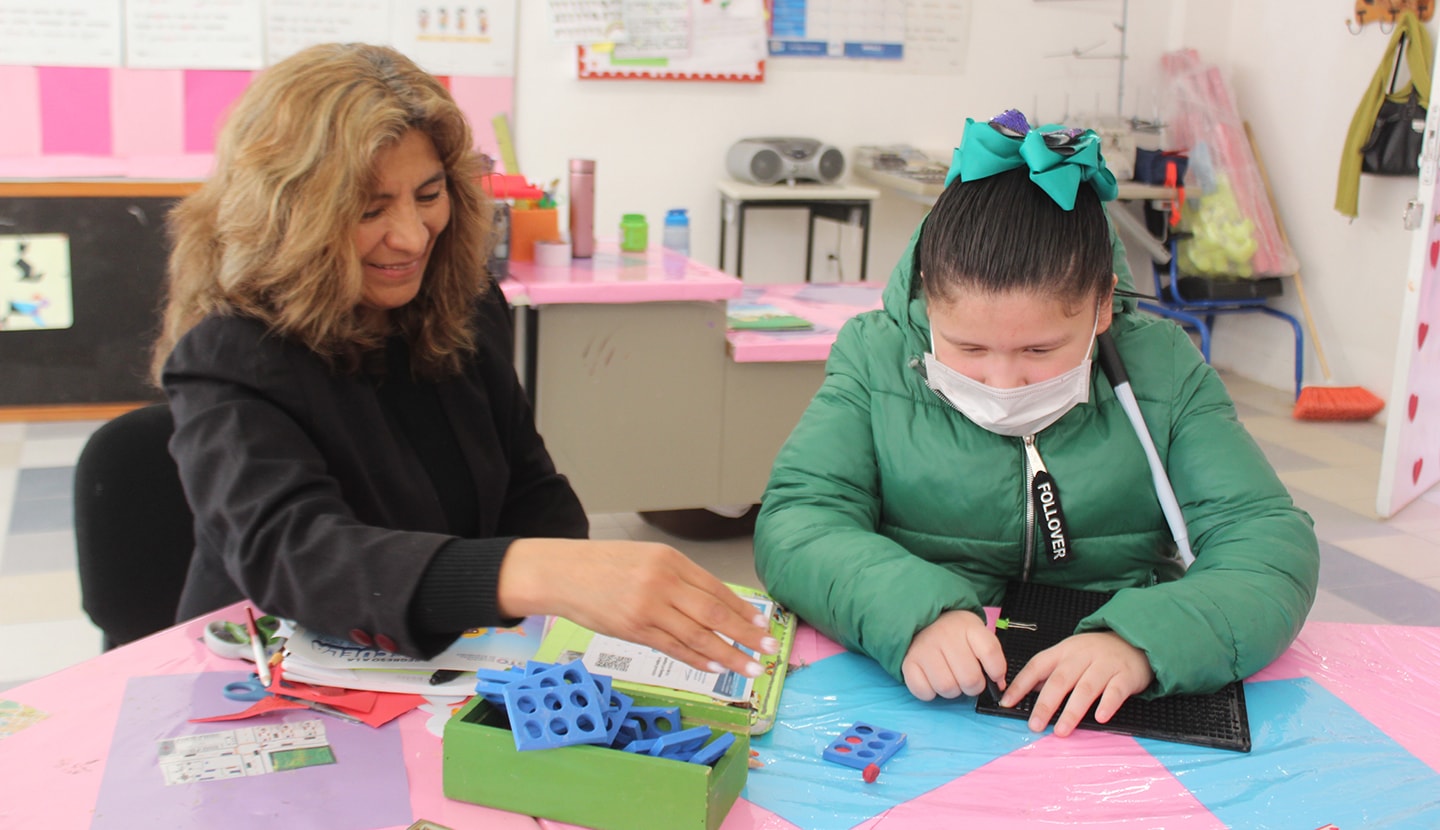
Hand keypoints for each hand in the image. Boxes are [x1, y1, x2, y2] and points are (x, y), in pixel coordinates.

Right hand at [497, 539, 775, 677]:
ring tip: (750, 668)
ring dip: (728, 654)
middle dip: (746, 634)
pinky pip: (673, 648)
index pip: (716, 588)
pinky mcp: (633, 629)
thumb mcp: (646, 560)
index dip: (743, 609)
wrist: (560, 573)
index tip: (762, 623)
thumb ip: (677, 580)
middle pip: (714, 612)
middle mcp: (662, 581)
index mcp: (669, 559)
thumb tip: (714, 606)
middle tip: (768, 649)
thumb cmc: (603, 566)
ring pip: (698, 635)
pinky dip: (696, 660)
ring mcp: (648, 607)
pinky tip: (715, 668)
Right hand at [901, 610, 1006, 700]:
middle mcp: (945, 635)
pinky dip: (930, 693)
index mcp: (968, 626)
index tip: (995, 678)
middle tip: (969, 680)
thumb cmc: (954, 633)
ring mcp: (925, 648)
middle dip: (974, 687)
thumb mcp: (976, 633)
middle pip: (970, 678)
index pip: (990, 652)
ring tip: (950, 679)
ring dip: (952, 691)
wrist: (921, 618)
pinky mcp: (908, 662)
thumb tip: (999, 684)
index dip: (997, 672)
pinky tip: (933, 681)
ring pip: (947, 688)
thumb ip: (991, 656)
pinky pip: (923, 691)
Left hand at [999, 631, 1152, 736]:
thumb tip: (1025, 694)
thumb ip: (1049, 673)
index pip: (1037, 666)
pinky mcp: (1125, 676)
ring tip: (1061, 730)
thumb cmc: (1095, 653)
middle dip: (1045, 704)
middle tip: (1035, 725)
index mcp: (1063, 652)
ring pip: (1085, 688)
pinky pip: (1115, 691)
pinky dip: (1107, 704)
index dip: (1021, 684)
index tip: (1007, 703)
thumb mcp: (1069, 655)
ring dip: (1072, 710)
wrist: (1132, 640)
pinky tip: (1099, 718)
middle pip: (1060, 680)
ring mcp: (1104, 665)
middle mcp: (1081, 657)